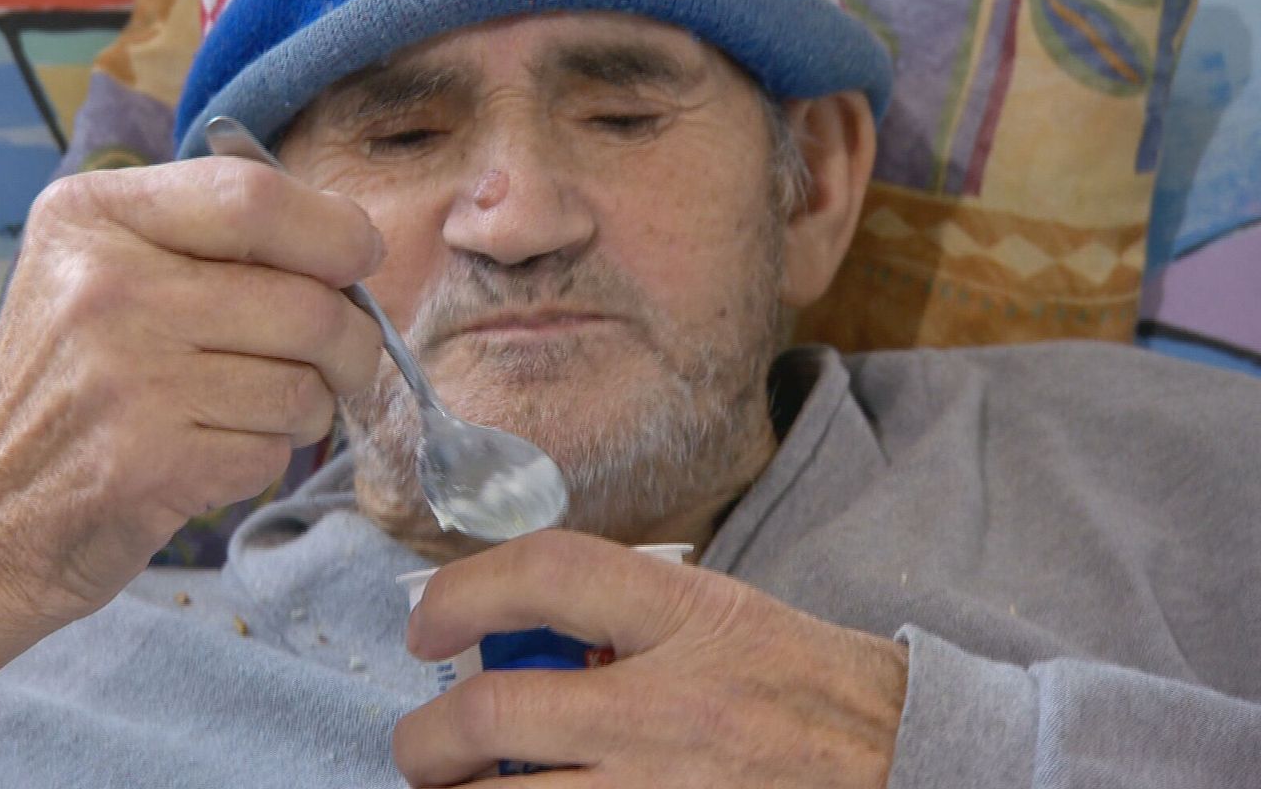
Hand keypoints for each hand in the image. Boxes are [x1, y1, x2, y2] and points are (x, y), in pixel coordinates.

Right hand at [0, 157, 383, 628]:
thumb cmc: (68, 383)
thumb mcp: (99, 269)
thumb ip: (209, 237)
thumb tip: (353, 240)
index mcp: (92, 217)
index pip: (253, 197)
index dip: (334, 229)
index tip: (360, 256)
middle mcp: (102, 288)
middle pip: (305, 301)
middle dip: (352, 339)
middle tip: (343, 357)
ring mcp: (124, 379)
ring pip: (303, 384)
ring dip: (306, 406)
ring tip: (250, 409)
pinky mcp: (148, 463)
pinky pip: (273, 450)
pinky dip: (264, 457)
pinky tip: (211, 452)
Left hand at [394, 531, 907, 787]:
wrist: (910, 760)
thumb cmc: (811, 686)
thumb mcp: (728, 617)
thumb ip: (631, 619)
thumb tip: (530, 643)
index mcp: (686, 617)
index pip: (545, 571)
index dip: (462, 592)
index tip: (427, 628)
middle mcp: (668, 704)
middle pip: (496, 712)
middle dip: (426, 738)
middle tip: (420, 749)